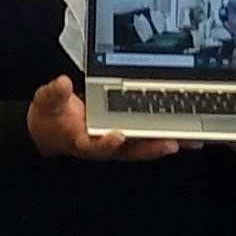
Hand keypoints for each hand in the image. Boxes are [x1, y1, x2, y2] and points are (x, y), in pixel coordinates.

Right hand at [28, 77, 181, 162]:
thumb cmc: (50, 118)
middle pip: (129, 151)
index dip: (106, 143)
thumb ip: (54, 94)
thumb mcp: (46, 102)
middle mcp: (102, 145)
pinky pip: (146, 140)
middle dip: (151, 148)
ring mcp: (116, 144)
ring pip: (142, 147)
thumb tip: (63, 83)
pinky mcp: (125, 139)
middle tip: (172, 143)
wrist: (50, 129)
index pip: (94, 145)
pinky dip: (164, 137)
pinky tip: (184, 134)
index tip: (117, 136)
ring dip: (165, 144)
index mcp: (81, 140)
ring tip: (190, 141)